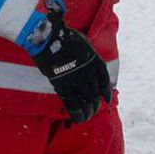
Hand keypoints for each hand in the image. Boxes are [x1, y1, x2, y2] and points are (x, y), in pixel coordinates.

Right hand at [24, 0, 111, 124]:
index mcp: (95, 60)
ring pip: (86, 100)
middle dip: (95, 104)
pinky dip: (77, 113)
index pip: (104, 80)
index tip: (106, 99)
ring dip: (88, 111)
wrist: (47, 34)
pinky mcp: (62, 84)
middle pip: (95, 93)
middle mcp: (89, 71)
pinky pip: (72, 103)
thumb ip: (87, 58)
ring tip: (87, 117)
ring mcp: (76, 78)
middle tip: (93, 110)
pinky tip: (79, 119)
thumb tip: (89, 69)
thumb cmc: (62, 36)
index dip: (106, 91)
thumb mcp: (82, 44)